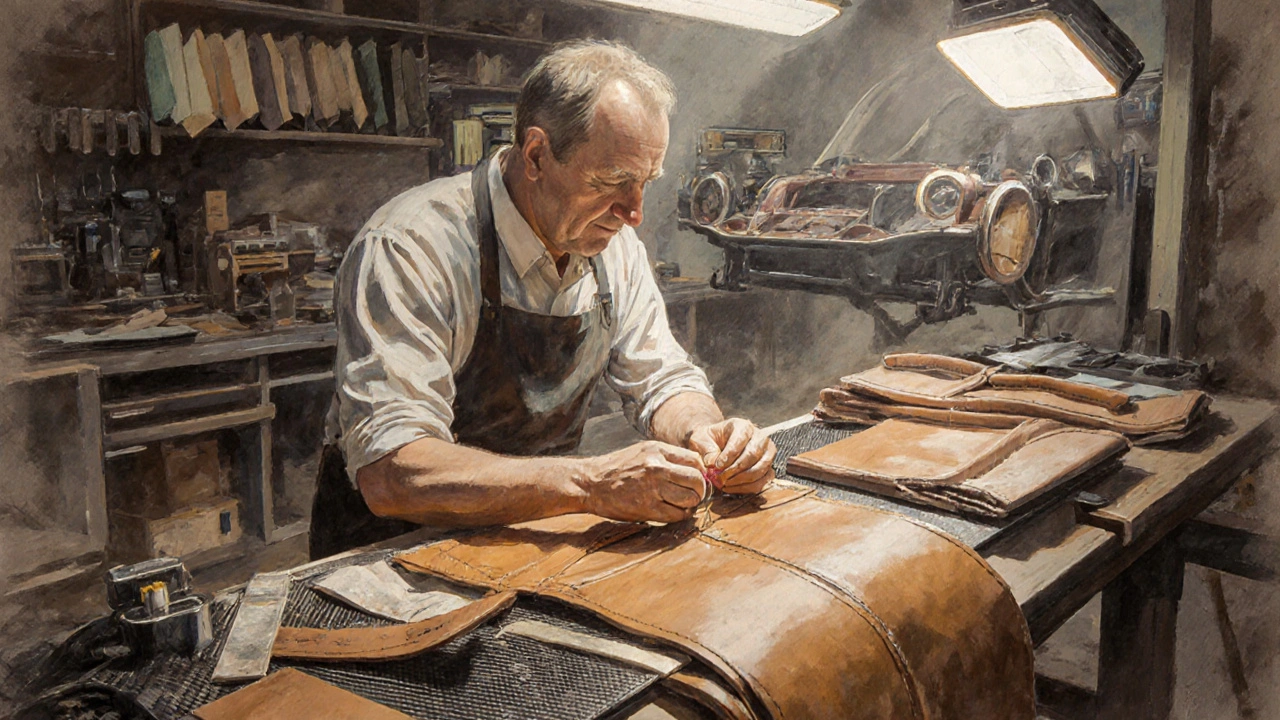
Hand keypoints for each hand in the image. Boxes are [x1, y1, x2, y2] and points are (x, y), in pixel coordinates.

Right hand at [582, 441, 707, 522]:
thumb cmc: (618, 468)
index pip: (695, 460)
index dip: (700, 473)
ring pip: (690, 499)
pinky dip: (680, 515)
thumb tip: (697, 469)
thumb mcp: (643, 452)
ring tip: (683, 504)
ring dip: (691, 505)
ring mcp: (652, 488)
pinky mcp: (647, 508)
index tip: (695, 480)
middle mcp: (656, 467)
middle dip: (700, 490)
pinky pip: (677, 515)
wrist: (589, 483)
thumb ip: (668, 458)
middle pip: (697, 480)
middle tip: (694, 495)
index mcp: (657, 450)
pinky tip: (673, 511)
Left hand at [687, 418, 775, 495]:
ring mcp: (767, 453)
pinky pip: (763, 481)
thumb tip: (712, 463)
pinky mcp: (768, 468)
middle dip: (735, 469)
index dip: (730, 454)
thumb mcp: (701, 440)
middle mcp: (759, 437)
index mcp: (743, 426)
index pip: (741, 438)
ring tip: (725, 484)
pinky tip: (731, 488)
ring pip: (761, 468)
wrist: (716, 446)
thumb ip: (706, 449)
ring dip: (742, 480)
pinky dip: (747, 488)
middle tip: (721, 477)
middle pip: (753, 454)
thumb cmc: (709, 441)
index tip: (717, 465)